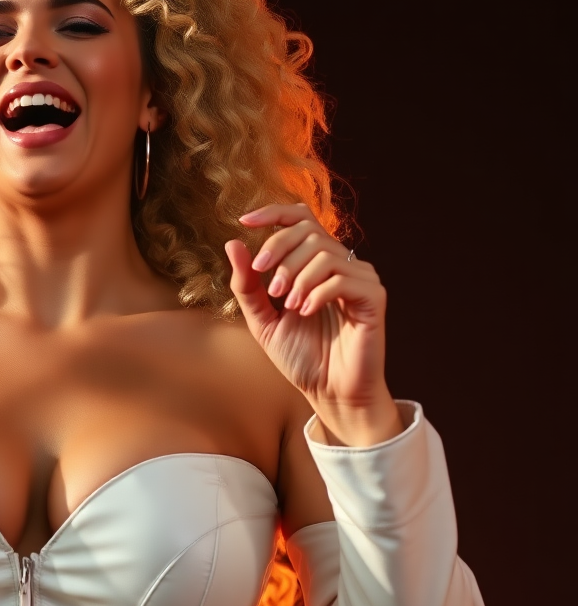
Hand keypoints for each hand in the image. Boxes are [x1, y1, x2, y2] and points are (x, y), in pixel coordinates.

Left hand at [225, 203, 401, 446]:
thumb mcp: (262, 320)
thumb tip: (233, 244)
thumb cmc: (300, 357)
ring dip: (297, 276)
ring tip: (287, 305)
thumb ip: (247, 286)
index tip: (244, 221)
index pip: (300, 218)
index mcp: (313, 264)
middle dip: (279, 252)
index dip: (273, 212)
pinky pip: (344, 278)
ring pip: (324, 252)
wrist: (328, 393)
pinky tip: (304, 312)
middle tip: (269, 286)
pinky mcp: (373, 297)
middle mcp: (339, 264)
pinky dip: (318, 292)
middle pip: (308, 230)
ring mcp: (359, 279)